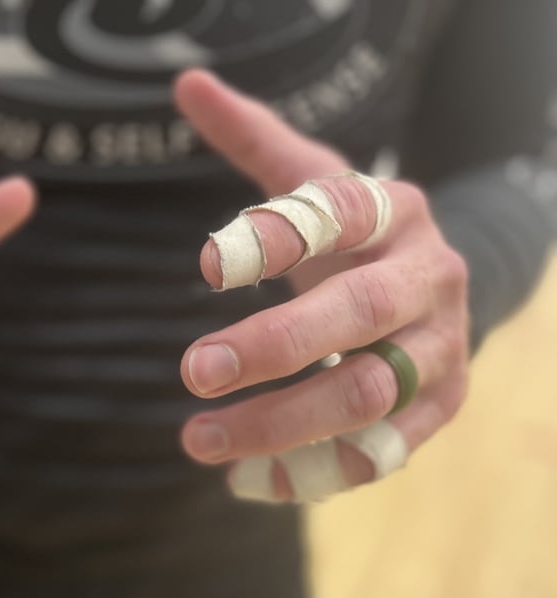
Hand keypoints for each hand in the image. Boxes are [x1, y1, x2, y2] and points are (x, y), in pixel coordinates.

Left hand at [173, 70, 469, 502]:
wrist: (440, 289)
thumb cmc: (354, 235)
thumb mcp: (313, 180)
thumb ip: (253, 139)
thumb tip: (187, 83)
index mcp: (392, 211)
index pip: (339, 214)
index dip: (275, 237)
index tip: (201, 267)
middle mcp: (427, 277)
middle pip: (356, 314)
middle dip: (273, 347)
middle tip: (190, 372)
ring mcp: (442, 348)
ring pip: (368, 393)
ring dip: (282, 424)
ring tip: (197, 442)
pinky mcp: (440, 408)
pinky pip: (382, 451)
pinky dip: (316, 470)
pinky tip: (250, 481)